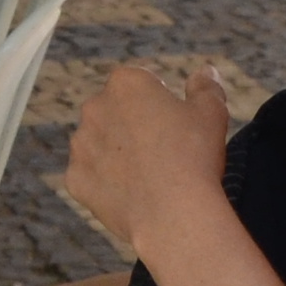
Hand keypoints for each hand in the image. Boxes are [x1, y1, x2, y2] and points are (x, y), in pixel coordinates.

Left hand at [61, 61, 241, 259]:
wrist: (173, 213)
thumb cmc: (194, 156)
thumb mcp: (211, 113)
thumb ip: (205, 87)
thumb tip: (206, 71)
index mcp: (126, 83)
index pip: (140, 83)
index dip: (160, 102)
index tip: (175, 125)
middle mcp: (94, 107)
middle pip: (115, 111)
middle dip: (133, 125)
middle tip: (163, 151)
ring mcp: (80, 145)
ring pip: (99, 143)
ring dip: (116, 153)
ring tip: (148, 175)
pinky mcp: (75, 179)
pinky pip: (91, 177)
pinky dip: (106, 183)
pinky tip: (132, 194)